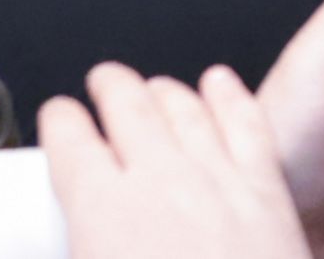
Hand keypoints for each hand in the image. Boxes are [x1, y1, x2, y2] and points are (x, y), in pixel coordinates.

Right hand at [38, 61, 313, 258]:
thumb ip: (77, 249)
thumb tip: (71, 243)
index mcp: (103, 211)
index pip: (69, 140)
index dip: (58, 120)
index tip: (57, 116)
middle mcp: (159, 180)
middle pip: (128, 105)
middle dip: (110, 87)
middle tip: (102, 82)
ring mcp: (217, 179)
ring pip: (184, 106)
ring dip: (162, 89)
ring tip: (151, 84)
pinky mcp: (266, 189)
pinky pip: (245, 122)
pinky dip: (227, 95)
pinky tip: (219, 82)